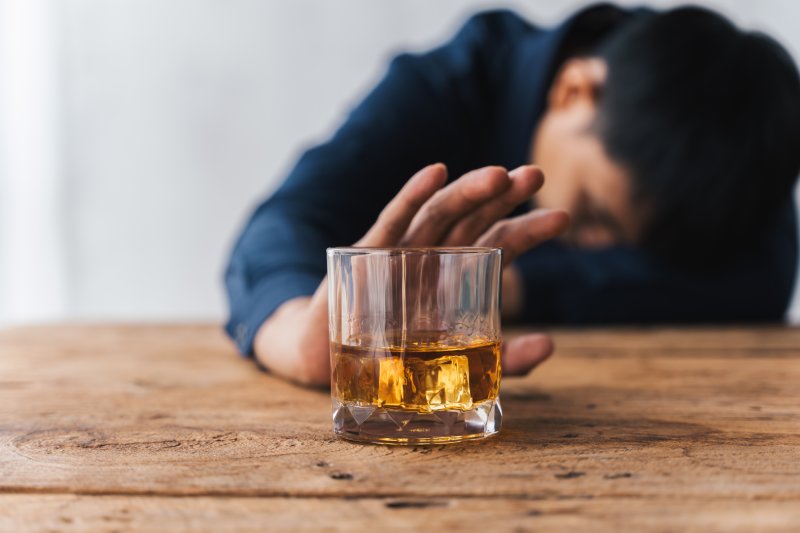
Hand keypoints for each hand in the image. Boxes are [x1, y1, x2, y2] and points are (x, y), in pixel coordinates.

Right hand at [254, 163, 568, 385]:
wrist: (332, 366)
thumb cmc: (398, 362)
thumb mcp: (460, 367)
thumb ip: (504, 359)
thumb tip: (550, 344)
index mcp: (459, 275)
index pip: (499, 242)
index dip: (528, 228)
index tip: (562, 218)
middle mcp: (435, 255)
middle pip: (474, 217)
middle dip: (503, 195)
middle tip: (535, 175)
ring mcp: (402, 250)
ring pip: (440, 212)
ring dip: (468, 191)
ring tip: (499, 175)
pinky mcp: (368, 253)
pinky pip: (393, 220)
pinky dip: (413, 195)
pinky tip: (437, 172)